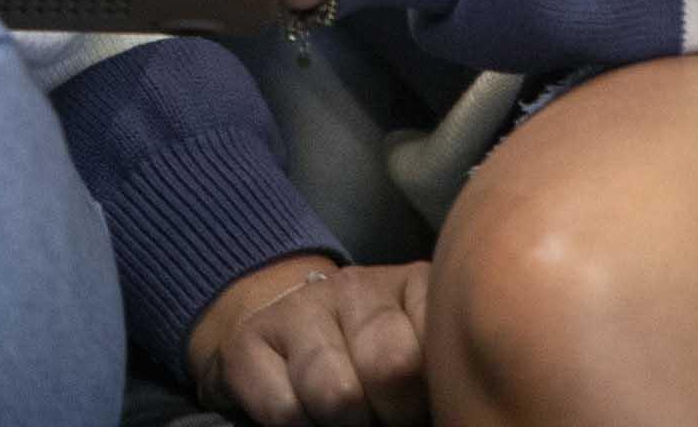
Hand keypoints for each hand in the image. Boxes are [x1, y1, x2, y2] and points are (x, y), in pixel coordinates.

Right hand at [188, 257, 430, 426]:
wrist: (284, 335)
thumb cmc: (372, 364)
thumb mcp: (419, 356)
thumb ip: (435, 370)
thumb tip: (449, 407)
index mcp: (414, 286)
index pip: (440, 344)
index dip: (432, 391)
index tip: (423, 400)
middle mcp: (357, 285)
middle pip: (391, 368)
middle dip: (391, 411)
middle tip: (383, 414)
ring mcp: (299, 307)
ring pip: (336, 394)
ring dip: (343, 422)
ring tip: (347, 414)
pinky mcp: (248, 340)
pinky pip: (285, 411)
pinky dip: (300, 426)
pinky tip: (306, 412)